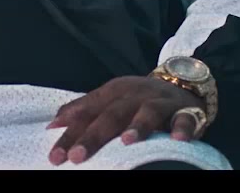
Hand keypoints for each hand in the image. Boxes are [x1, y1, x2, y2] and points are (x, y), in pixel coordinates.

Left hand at [47, 75, 205, 165]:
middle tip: (77, 156)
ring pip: (148, 111)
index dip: (70, 133)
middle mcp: (135, 95)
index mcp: (113, 92)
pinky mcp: (186, 110)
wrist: (183, 82)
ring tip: (127, 141)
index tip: (56, 155)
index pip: (88, 113)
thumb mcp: (111, 99)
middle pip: (112, 114)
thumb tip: (53, 123)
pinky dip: (182, 127)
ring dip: (138, 125)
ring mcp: (160, 102)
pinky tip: (177, 139)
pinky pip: (185, 118)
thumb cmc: (138, 98)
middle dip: (94, 135)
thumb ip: (84, 109)